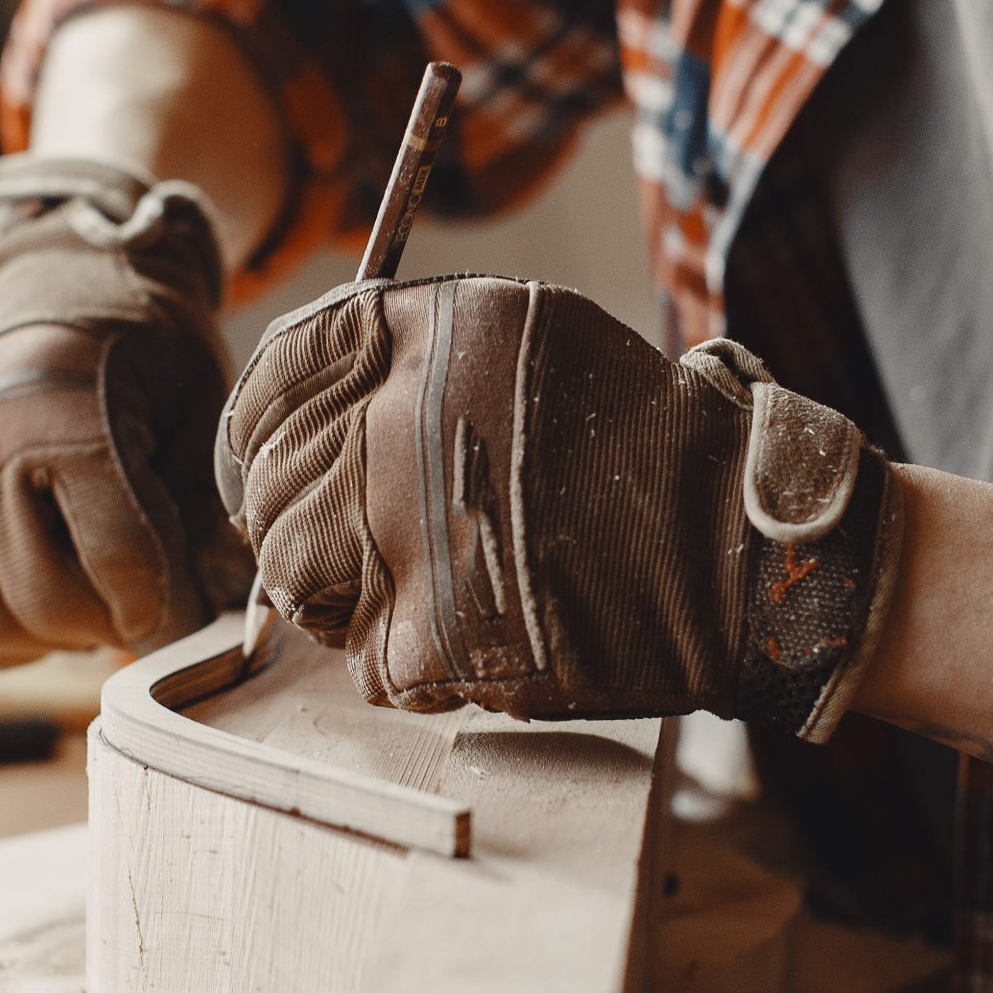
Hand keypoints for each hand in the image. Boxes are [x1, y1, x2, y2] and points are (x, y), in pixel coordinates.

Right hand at [0, 157, 249, 663]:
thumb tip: (221, 609)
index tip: (193, 613)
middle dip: (114, 624)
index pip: (121, 561)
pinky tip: (42, 621)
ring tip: (95, 605)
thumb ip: (203, 505)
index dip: (168, 608)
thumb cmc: (143, 348)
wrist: (52, 288)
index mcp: (64, 415)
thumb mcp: (195, 403)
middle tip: (145, 605)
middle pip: (53, 601)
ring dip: (57, 638)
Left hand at [215, 275, 902, 736]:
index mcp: (407, 344)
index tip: (282, 455)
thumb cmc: (634, 436)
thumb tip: (320, 382)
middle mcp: (385, 431)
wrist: (726, 545)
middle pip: (267, 489)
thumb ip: (407, 345)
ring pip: (295, 580)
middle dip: (300, 515)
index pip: (268, 385)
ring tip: (422, 584)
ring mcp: (394, 541)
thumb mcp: (519, 334)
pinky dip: (404, 657)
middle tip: (362, 535)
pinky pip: (362, 658)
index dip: (266, 428)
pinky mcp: (417, 642)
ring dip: (341, 589)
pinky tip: (471, 629)